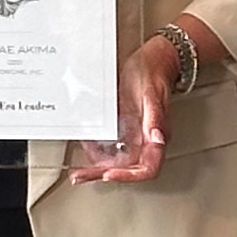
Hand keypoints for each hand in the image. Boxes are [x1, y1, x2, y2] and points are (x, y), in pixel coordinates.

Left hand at [69, 35, 174, 185]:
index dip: (128, 175)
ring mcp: (134, 135)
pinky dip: (96, 151)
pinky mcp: (124, 128)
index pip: (146, 168)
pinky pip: (110, 146)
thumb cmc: (153, 73)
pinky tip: (83, 149)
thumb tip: (157, 139)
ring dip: (97, 167)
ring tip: (78, 171)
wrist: (152, 59)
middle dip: (104, 175)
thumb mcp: (151, 92)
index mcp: (155, 135)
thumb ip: (155, 116)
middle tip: (81, 176)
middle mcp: (145, 140)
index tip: (108, 174)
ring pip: (117, 161)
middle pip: (128, 168)